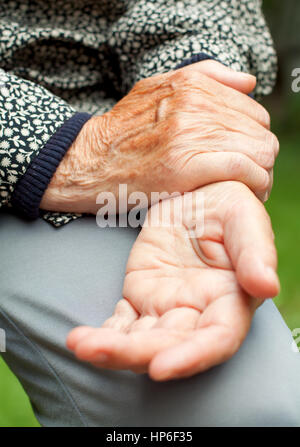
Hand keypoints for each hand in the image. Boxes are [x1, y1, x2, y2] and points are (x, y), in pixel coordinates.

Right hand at [41, 61, 277, 213]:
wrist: (89, 161)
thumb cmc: (123, 132)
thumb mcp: (157, 89)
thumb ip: (206, 77)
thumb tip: (248, 83)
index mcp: (191, 87)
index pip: (254, 112)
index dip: (254, 139)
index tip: (244, 157)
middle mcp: (194, 106)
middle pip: (260, 134)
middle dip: (260, 159)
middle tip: (248, 176)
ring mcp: (189, 135)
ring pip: (259, 152)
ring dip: (260, 174)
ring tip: (247, 187)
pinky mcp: (185, 166)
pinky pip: (244, 171)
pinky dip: (254, 184)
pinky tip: (246, 193)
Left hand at [67, 181, 278, 380]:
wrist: (195, 195)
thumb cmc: (227, 206)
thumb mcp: (244, 217)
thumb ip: (256, 251)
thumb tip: (266, 285)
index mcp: (229, 299)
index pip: (216, 338)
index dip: (192, 356)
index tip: (162, 366)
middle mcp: (197, 312)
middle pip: (169, 345)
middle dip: (135, 354)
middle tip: (96, 350)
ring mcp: (166, 307)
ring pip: (140, 339)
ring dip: (110, 348)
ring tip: (80, 344)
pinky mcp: (140, 296)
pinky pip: (121, 323)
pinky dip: (103, 333)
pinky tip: (82, 337)